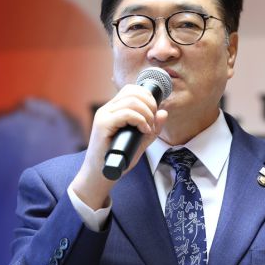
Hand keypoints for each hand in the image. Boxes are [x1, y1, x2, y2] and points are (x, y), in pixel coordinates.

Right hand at [70, 84, 167, 209]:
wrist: (100, 175)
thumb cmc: (118, 159)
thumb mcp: (140, 142)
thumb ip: (152, 128)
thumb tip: (163, 112)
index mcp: (113, 109)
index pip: (131, 90)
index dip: (147, 96)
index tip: (154, 112)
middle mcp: (107, 109)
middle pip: (133, 92)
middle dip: (150, 104)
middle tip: (152, 121)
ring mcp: (103, 116)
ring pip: (131, 101)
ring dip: (146, 114)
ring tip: (148, 128)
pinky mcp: (102, 125)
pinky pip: (126, 114)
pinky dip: (140, 121)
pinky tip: (143, 131)